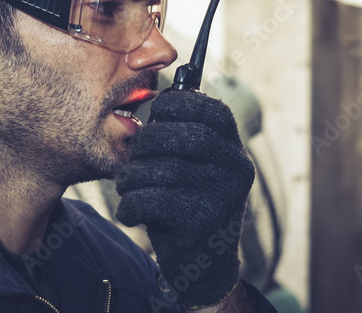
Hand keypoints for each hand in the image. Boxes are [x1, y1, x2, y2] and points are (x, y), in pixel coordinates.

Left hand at [115, 89, 254, 308]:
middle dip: (150, 141)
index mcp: (233, 149)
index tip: (156, 112)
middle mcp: (236, 169)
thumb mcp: (190, 166)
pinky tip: (130, 212)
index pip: (213, 110)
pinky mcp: (203, 223)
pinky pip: (155, 200)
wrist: (201, 265)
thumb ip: (180, 133)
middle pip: (188, 135)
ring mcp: (223, 197)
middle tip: (135, 154)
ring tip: (126, 185)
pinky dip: (132, 204)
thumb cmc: (186, 204)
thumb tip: (159, 95)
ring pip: (165, 169)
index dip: (179, 104)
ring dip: (133, 176)